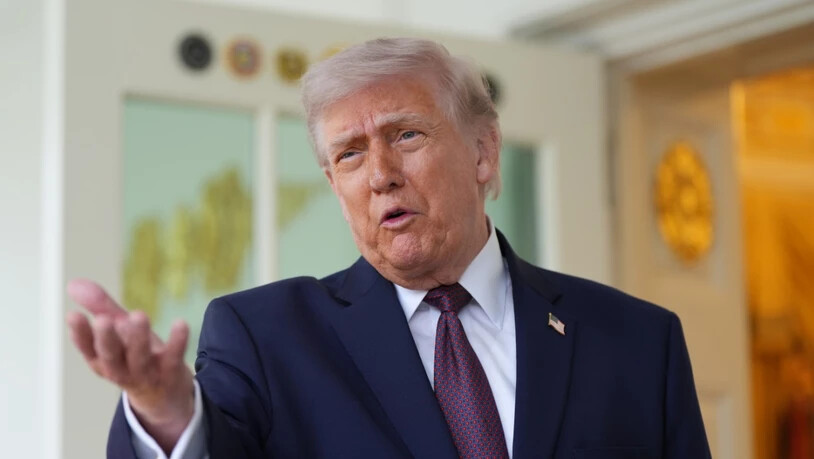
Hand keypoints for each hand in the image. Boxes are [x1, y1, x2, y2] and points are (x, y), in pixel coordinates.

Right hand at [66, 278, 193, 452]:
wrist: (165, 397)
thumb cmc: (136, 357)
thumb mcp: (118, 333)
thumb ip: (100, 307)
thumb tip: (73, 283)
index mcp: (103, 361)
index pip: (88, 348)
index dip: (80, 334)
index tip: (72, 315)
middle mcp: (121, 370)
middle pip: (111, 356)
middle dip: (107, 339)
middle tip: (103, 320)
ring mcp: (146, 374)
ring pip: (140, 358)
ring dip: (138, 338)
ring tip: (138, 315)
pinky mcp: (171, 372)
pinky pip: (174, 357)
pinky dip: (177, 342)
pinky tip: (180, 323)